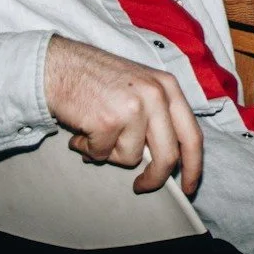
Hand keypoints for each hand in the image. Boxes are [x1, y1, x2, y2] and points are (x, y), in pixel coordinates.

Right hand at [44, 36, 203, 194]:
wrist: (60, 66)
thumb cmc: (98, 80)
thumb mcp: (141, 87)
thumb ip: (158, 117)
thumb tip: (167, 160)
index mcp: (168, 87)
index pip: (192, 135)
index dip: (193, 166)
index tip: (188, 187)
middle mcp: (156, 95)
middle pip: (168, 156)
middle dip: (154, 178)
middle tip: (141, 186)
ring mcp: (133, 108)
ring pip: (131, 157)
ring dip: (110, 152)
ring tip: (97, 130)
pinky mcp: (108, 121)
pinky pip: (103, 154)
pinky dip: (90, 148)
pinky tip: (83, 129)